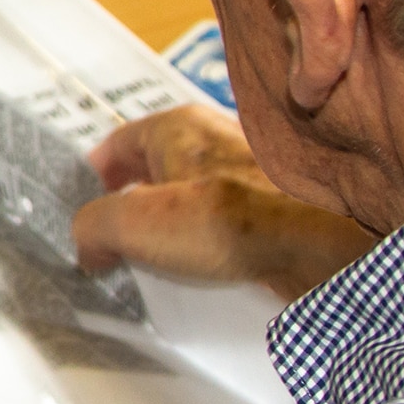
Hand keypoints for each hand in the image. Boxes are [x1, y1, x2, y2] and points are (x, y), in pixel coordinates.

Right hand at [73, 103, 376, 302]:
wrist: (320, 242)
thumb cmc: (240, 217)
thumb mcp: (132, 223)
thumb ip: (93, 226)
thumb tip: (88, 240)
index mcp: (176, 128)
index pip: (117, 143)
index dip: (94, 176)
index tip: (83, 202)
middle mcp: (216, 142)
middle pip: (159, 171)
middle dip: (135, 206)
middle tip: (116, 240)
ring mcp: (251, 174)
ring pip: (197, 200)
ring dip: (176, 231)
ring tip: (160, 265)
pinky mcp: (278, 211)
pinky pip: (230, 228)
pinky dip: (214, 249)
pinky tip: (207, 275)